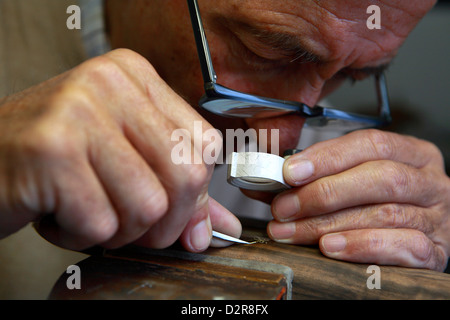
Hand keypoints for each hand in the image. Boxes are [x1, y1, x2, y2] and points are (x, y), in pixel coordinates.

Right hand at [0, 49, 240, 251]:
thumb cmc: (53, 158)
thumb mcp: (122, 159)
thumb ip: (176, 193)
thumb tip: (218, 232)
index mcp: (134, 76)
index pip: (205, 145)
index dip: (193, 194)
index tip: (170, 211)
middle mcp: (109, 83)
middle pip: (186, 176)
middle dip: (163, 222)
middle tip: (129, 223)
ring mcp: (79, 112)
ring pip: (148, 206)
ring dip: (119, 230)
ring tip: (86, 211)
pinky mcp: (51, 150)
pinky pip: (101, 224)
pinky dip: (80, 236)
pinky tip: (58, 214)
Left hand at [267, 129, 449, 270]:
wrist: (419, 236)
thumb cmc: (381, 203)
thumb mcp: (353, 180)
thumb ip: (315, 180)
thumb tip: (267, 183)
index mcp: (410, 153)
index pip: (370, 144)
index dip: (327, 157)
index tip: (289, 171)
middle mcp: (428, 181)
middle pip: (380, 178)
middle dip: (324, 193)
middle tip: (284, 207)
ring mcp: (436, 216)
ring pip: (385, 213)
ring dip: (329, 223)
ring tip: (293, 232)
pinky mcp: (435, 250)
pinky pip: (402, 246)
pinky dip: (361, 246)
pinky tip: (330, 247)